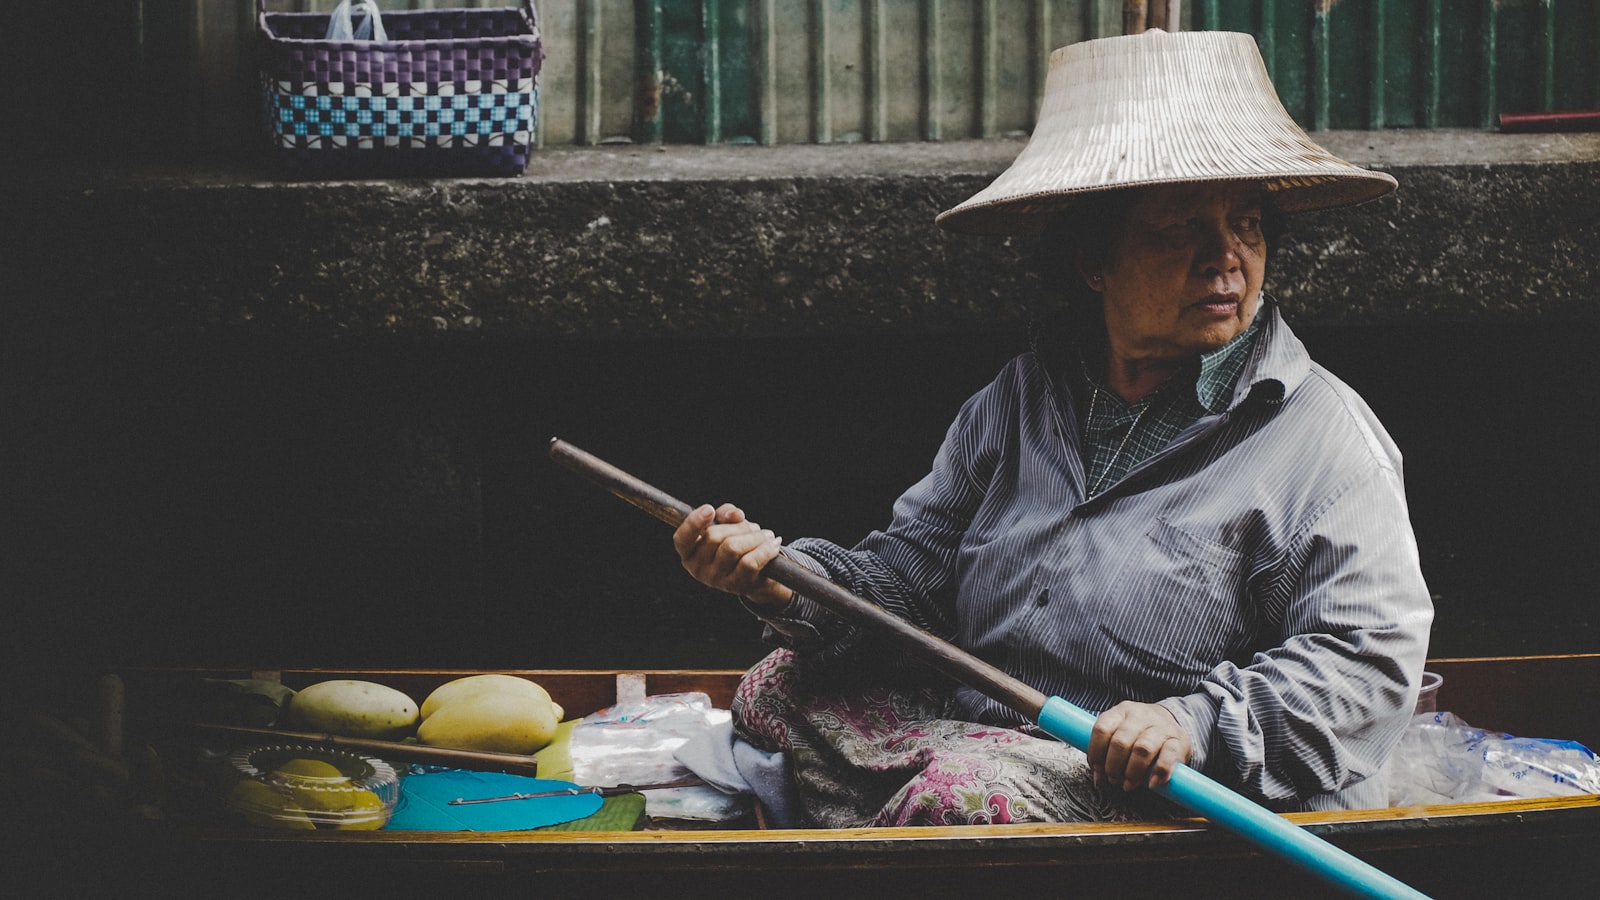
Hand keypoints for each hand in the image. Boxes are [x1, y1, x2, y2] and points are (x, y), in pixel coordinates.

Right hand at [672, 503, 793, 608]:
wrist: (757, 574)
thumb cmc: (736, 543)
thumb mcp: (727, 525)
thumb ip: (725, 513)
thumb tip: (735, 515)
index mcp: (689, 553)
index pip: (682, 539)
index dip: (693, 523)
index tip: (709, 509)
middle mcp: (698, 569)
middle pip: (714, 537)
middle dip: (738, 526)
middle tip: (753, 527)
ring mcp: (717, 580)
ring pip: (733, 548)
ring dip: (754, 536)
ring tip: (766, 535)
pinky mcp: (737, 586)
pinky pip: (751, 562)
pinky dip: (765, 550)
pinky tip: (773, 545)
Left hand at [1087, 700, 1190, 791]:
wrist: (1171, 723)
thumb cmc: (1139, 733)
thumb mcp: (1119, 733)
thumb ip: (1106, 753)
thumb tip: (1098, 778)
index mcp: (1120, 712)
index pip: (1101, 730)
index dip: (1096, 753)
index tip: (1097, 770)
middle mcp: (1139, 716)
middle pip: (1120, 742)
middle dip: (1113, 766)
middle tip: (1113, 779)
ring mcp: (1160, 727)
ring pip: (1142, 749)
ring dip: (1132, 772)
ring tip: (1129, 784)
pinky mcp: (1178, 740)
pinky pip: (1168, 756)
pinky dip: (1159, 772)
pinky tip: (1152, 783)